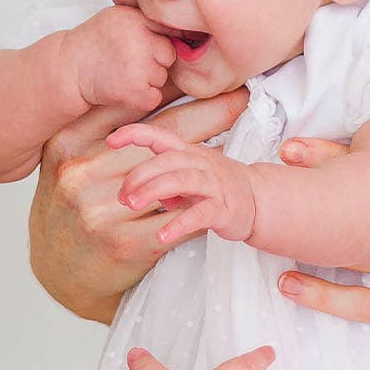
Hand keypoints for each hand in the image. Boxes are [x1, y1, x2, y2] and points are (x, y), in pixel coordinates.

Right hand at [28, 88, 248, 322]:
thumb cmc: (71, 206)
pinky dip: (197, 207)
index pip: (129, 107)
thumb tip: (144, 85)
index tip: (206, 74)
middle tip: (240, 99)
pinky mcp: (122, 243)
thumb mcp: (71, 159)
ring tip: (234, 146)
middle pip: (159, 136)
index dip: (172, 88)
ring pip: (172, 177)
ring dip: (207, 164)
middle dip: (207, 116)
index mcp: (68, 144)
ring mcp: (99, 210)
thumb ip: (98, 127)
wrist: (58, 268)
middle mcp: (79, 173)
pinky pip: (175, 218)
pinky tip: (216, 196)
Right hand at [67, 6, 175, 116]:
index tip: (147, 46)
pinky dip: (142, 98)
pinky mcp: (134, 91)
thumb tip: (181, 31)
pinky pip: (154, 97)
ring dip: (148, 79)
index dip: (159, 41)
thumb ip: (146, 20)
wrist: (69, 68)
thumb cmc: (93, 43)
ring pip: (162, 77)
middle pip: (169, 55)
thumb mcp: (119, 16)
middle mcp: (140, 41)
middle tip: (131, 61)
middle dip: (155, 60)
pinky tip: (124, 88)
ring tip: (123, 73)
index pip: (170, 30)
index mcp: (137, 20)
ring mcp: (139, 67)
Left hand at [109, 124, 257, 246]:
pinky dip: (178, 224)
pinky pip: (199, 214)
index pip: (159, 136)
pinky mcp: (222, 208)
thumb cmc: (216, 186)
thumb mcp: (185, 176)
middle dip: (139, 176)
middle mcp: (199, 163)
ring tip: (133, 204)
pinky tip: (162, 235)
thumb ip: (159, 178)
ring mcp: (212, 184)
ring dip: (153, 191)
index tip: (111, 140)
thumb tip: (137, 191)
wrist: (258, 199)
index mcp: (187, 153)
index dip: (135, 134)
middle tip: (123, 196)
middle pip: (165, 161)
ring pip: (180, 180)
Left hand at [273, 96, 369, 362]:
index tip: (294, 147)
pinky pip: (368, 307)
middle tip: (268, 181)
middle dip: (314, 193)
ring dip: (310, 244)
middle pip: (363, 209)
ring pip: (357, 256)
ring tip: (265, 231)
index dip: (336, 158)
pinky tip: (290, 284)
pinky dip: (326, 297)